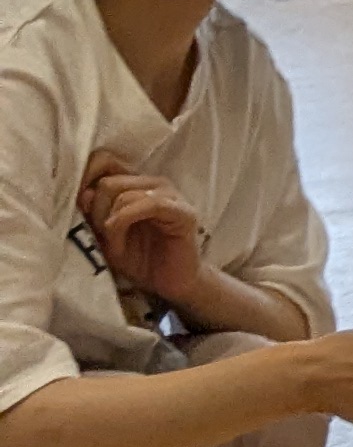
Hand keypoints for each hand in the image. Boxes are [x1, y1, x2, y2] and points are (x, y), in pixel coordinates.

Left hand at [78, 158, 206, 308]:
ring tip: (113, 246)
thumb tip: (81, 194)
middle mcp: (152, 182)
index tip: (76, 206)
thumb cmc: (139, 260)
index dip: (84, 177)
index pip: (104, 160)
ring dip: (109, 222)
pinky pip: (149, 204)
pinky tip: (120, 242)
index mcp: (134, 183)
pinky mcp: (183, 212)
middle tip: (99, 234)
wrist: (170, 286)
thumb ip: (91, 213)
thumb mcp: (104, 236)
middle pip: (108, 181)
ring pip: (123, 193)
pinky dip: (126, 220)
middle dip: (96, 210)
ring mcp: (170, 194)